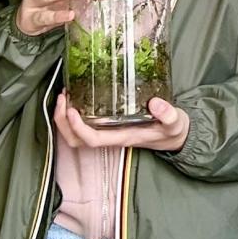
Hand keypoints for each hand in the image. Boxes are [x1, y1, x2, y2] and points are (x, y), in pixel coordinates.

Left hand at [57, 95, 190, 153]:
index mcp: (123, 137)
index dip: (78, 127)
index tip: (71, 109)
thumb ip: (168, 114)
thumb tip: (155, 102)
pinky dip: (72, 116)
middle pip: (77, 141)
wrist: (174, 137)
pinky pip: (83, 126)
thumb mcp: (175, 122)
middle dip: (63, 122)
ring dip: (64, 119)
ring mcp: (108, 134)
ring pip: (76, 136)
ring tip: (64, 97)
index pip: (93, 139)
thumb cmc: (172, 130)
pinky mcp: (109, 127)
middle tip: (63, 98)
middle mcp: (111, 138)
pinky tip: (76, 98)